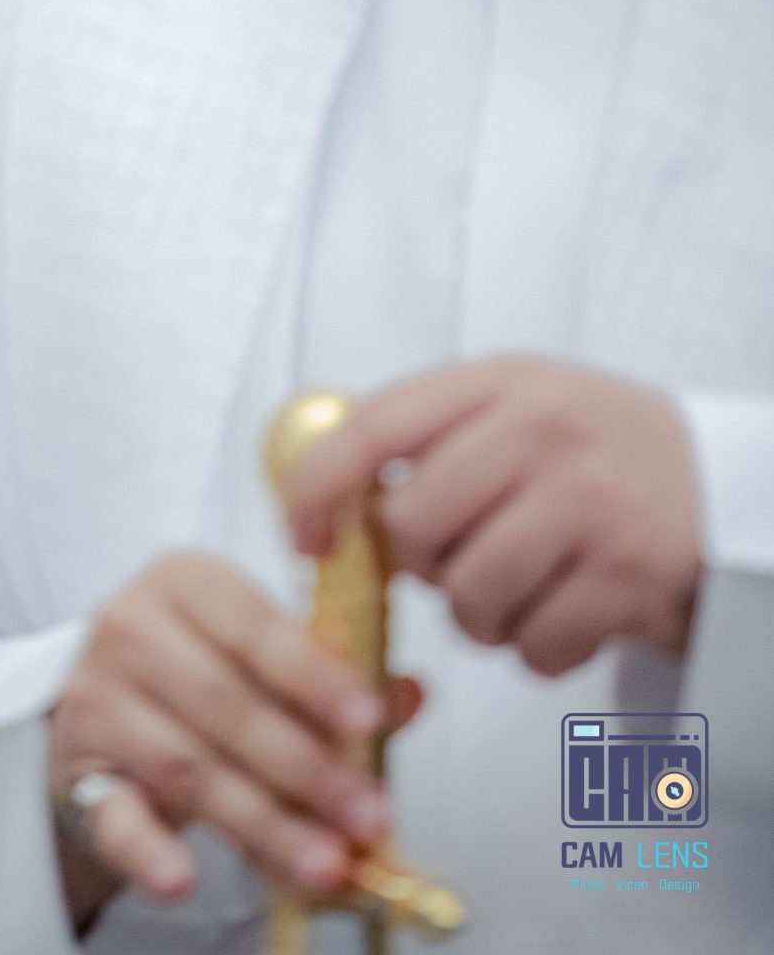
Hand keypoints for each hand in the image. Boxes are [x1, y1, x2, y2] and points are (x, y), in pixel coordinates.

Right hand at [49, 551, 418, 924]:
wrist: (95, 703)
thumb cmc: (194, 667)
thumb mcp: (255, 653)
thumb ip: (328, 673)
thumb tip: (407, 695)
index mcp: (185, 581)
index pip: (254, 627)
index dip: (313, 676)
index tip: (369, 721)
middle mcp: (131, 626)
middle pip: (225, 704)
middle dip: (305, 766)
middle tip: (366, 816)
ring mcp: (97, 699)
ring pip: (188, 767)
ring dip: (263, 821)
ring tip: (325, 863)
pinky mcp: (76, 772)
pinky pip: (113, 815)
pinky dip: (147, 851)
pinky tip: (182, 879)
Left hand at [283, 357, 702, 675]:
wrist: (730, 487)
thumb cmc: (600, 453)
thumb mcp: (518, 408)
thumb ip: (430, 439)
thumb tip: (327, 499)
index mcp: (500, 383)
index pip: (374, 426)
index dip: (317, 487)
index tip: (302, 535)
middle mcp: (541, 432)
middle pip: (412, 526)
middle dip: (420, 565)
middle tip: (457, 559)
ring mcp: (588, 504)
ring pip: (467, 596)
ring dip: (479, 616)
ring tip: (518, 587)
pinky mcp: (627, 578)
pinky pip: (533, 646)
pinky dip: (538, 648)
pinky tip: (567, 611)